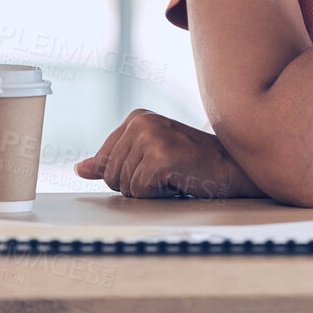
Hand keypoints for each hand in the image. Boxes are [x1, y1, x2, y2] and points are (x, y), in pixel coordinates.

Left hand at [75, 109, 262, 198]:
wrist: (232, 168)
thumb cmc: (194, 163)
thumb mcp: (149, 157)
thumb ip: (114, 160)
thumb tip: (81, 168)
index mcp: (136, 118)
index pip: (103, 161)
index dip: (126, 174)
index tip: (155, 168)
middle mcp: (140, 122)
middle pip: (109, 174)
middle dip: (135, 184)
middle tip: (166, 174)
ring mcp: (150, 137)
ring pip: (122, 185)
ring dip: (148, 190)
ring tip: (173, 176)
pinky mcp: (159, 156)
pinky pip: (138, 192)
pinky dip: (158, 195)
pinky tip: (178, 181)